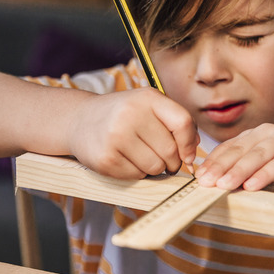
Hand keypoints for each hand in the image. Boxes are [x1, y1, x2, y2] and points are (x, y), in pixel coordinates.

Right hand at [67, 88, 198, 178]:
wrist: (79, 120)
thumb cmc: (122, 114)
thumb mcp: (148, 105)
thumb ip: (175, 120)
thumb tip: (194, 148)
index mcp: (147, 98)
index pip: (182, 123)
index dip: (190, 144)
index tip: (188, 155)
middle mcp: (130, 114)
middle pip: (170, 151)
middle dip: (172, 161)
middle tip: (164, 159)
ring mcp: (116, 137)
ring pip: (156, 167)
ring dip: (155, 168)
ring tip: (141, 156)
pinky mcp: (105, 159)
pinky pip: (137, 175)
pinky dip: (137, 173)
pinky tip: (126, 160)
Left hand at [196, 123, 273, 190]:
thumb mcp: (258, 174)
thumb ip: (238, 173)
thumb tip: (208, 181)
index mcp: (255, 135)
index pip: (229, 147)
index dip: (213, 162)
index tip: (199, 177)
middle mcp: (270, 132)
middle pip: (241, 150)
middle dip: (222, 167)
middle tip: (207, 182)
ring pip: (259, 155)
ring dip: (240, 171)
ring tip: (225, 185)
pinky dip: (265, 174)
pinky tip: (252, 185)